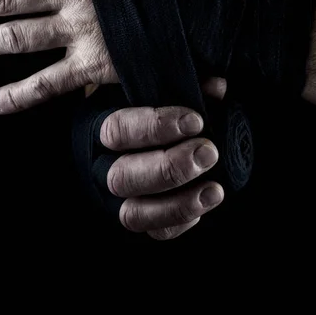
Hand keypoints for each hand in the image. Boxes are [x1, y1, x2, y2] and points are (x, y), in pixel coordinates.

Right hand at [101, 79, 225, 239]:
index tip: (195, 120)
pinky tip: (208, 198)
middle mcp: (101, 165)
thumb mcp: (160, 87)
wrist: (155, 127)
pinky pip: (157, 231)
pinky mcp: (139, 216)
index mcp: (99, 123)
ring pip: (134, 213)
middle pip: (122, 177)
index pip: (117, 130)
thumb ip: (183, 85)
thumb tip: (217, 88)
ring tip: (214, 188)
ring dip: (177, 203)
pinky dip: (183, 219)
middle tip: (208, 152)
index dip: (155, 127)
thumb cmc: (155, 100)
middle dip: (169, 168)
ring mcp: (116, 197)